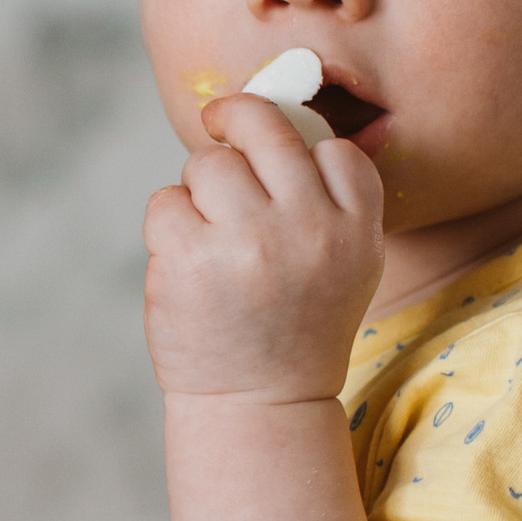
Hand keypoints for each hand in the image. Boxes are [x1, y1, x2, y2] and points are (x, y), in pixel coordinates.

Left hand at [142, 94, 381, 403]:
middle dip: (233, 117)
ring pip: (207, 163)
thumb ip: (329, 202)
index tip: (272, 151)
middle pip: (262, 127)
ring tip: (208, 232)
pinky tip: (184, 260)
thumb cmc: (293, 328)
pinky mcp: (189, 257)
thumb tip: (277, 120)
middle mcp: (307, 227)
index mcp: (356, 229)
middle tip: (217, 122)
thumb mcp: (345, 267)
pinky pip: (165, 201)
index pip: (333, 149)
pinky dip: (166, 223)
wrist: (259, 403)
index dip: (298, 141)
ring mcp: (247, 240)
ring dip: (198, 188)